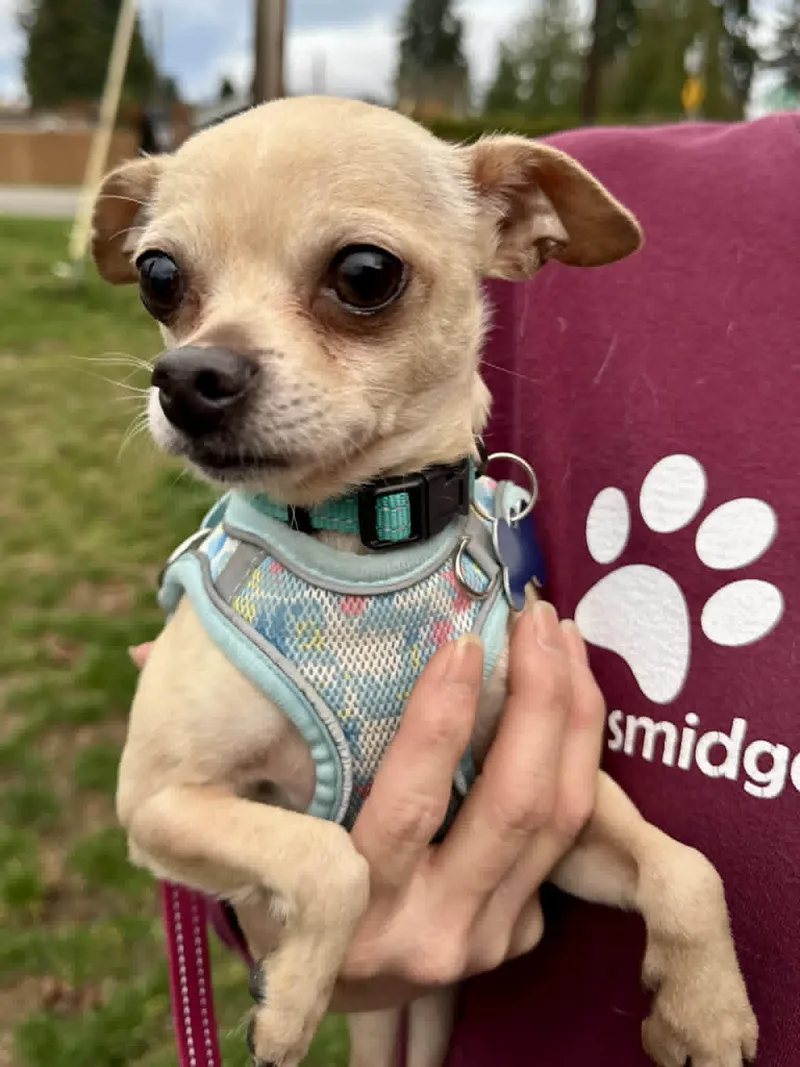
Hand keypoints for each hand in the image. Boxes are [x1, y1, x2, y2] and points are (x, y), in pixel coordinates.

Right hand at [129, 601, 605, 1012]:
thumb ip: (213, 741)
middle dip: (536, 698)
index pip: (409, 807)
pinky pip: (571, 840)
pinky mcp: (515, 937)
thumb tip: (145, 648)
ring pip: (556, 820)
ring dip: (572, 716)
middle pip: (509, 807)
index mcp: (342, 911)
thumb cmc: (255, 871)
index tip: (461, 640)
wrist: (316, 969)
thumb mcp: (212, 824)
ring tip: (561, 637)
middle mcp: (421, 939)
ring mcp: (479, 944)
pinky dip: (580, 756)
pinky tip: (572, 691)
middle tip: (534, 616)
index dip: (442, 718)